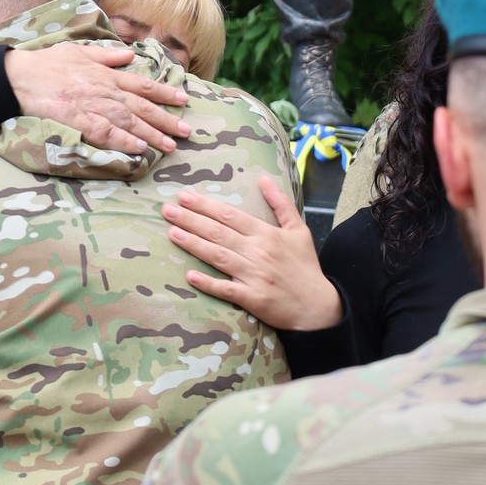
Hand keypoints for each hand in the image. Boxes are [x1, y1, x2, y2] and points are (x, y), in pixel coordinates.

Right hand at [5, 40, 191, 154]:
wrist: (19, 76)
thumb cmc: (46, 63)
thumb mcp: (79, 51)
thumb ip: (106, 56)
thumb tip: (129, 55)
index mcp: (105, 74)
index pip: (141, 85)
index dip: (164, 93)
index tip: (183, 100)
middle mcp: (104, 90)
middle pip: (141, 107)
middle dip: (166, 119)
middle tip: (187, 131)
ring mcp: (92, 106)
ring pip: (129, 122)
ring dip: (151, 134)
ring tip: (170, 145)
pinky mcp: (78, 121)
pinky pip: (106, 134)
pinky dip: (123, 141)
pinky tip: (138, 149)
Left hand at [164, 175, 342, 328]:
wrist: (318, 306)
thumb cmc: (305, 266)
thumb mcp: (298, 229)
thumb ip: (280, 203)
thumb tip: (265, 178)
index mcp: (267, 234)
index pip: (231, 216)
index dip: (206, 205)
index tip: (185, 196)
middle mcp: (258, 252)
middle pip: (219, 233)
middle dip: (192, 220)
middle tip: (167, 210)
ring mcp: (254, 276)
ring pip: (218, 257)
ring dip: (194, 244)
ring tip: (172, 232)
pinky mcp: (253, 299)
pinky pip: (227, 290)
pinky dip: (209, 283)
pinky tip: (190, 276)